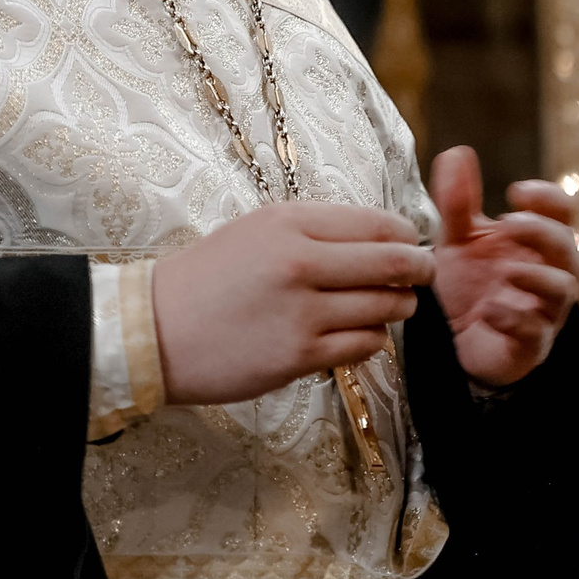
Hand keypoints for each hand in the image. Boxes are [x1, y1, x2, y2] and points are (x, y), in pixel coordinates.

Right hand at [152, 202, 434, 405]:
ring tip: (390, 306)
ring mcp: (302, 312)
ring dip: (398, 308)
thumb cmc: (208, 277)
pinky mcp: (299, 356)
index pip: (379, 222)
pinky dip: (372, 340)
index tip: (412, 242)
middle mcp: (301, 262)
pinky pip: (364, 346)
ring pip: (386, 307)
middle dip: (419, 270)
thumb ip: (317, 230)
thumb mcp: (258, 230)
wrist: (154, 330)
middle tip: (424, 275)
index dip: (407, 234)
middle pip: (395, 262)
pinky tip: (358, 335)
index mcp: (291, 222)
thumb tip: (380, 234)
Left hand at [428, 147, 578, 387]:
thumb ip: (459, 201)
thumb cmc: (470, 284)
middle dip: (543, 232)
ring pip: (564, 290)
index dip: (548, 197)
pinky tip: (490, 310)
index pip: (564, 211)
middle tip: (508, 224)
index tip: (514, 192)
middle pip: (569, 248)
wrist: (454, 339)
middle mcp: (550, 273)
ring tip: (507, 270)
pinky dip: (516, 319)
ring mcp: (544, 311)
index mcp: (538, 242)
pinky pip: (536, 333)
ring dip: (538, 276)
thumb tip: (457, 151)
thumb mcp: (458, 240)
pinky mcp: (530, 347)